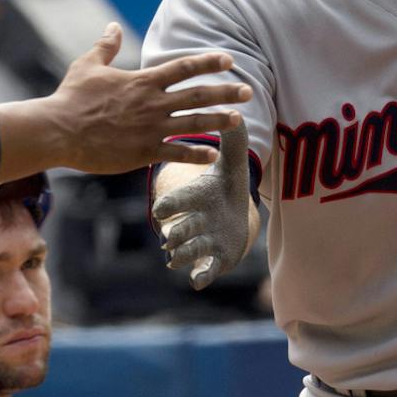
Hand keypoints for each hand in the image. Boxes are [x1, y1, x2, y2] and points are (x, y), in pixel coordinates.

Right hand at [39, 25, 250, 174]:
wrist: (58, 130)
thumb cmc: (71, 98)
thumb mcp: (88, 65)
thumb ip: (106, 46)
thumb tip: (112, 26)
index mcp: (143, 81)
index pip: (183, 67)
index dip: (208, 62)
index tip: (228, 60)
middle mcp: (152, 103)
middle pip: (198, 95)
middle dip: (226, 92)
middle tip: (248, 90)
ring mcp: (150, 129)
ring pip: (194, 124)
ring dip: (219, 121)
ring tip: (239, 119)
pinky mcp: (143, 152)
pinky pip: (177, 153)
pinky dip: (197, 153)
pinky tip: (214, 154)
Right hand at [152, 122, 254, 288]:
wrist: (235, 213)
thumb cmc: (226, 186)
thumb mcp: (231, 164)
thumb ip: (232, 141)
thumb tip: (235, 114)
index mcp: (195, 198)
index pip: (179, 201)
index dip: (171, 206)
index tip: (162, 211)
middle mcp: (195, 221)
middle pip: (182, 228)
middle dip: (175, 233)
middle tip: (168, 239)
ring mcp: (204, 242)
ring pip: (189, 250)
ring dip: (183, 254)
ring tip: (174, 259)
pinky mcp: (215, 259)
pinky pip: (205, 270)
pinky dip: (201, 275)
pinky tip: (198, 281)